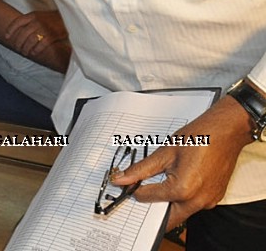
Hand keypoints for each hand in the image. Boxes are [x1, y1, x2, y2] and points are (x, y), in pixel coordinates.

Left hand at [3, 10, 70, 71]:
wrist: (68, 17)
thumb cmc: (52, 18)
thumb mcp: (39, 15)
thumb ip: (30, 21)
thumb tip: (18, 30)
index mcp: (33, 15)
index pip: (18, 21)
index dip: (10, 29)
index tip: (6, 36)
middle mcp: (37, 21)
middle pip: (23, 33)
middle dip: (18, 43)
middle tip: (17, 49)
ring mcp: (45, 28)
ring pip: (30, 40)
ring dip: (26, 48)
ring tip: (25, 53)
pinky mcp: (52, 35)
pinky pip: (41, 44)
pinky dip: (36, 50)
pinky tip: (34, 53)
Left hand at [111, 97, 253, 229]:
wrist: (227, 132)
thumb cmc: (199, 138)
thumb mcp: (164, 152)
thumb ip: (141, 169)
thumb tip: (122, 178)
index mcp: (182, 190)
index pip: (148, 198)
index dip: (133, 189)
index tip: (126, 181)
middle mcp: (198, 201)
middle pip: (166, 216)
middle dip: (150, 206)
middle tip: (138, 189)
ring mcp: (208, 201)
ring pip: (180, 212)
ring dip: (166, 203)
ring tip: (156, 183)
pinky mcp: (214, 198)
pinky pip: (192, 205)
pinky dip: (180, 199)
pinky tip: (174, 182)